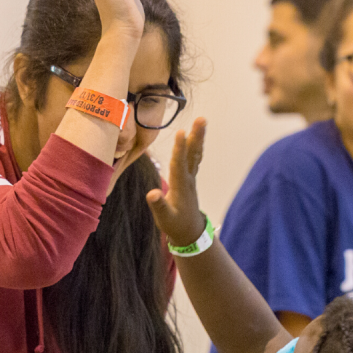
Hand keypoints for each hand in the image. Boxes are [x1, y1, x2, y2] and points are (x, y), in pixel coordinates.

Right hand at [146, 118, 206, 245]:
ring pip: (195, 154)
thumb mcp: (164, 218)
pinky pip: (194, 158)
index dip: (179, 148)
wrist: (190, 232)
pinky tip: (196, 136)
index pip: (179, 164)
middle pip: (192, 154)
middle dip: (196, 137)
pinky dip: (196, 145)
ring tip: (201, 121)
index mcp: (180, 186)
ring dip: (198, 137)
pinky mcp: (190, 179)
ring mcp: (190, 178)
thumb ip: (158, 205)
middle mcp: (188, 179)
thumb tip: (151, 193)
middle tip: (202, 119)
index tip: (180, 132)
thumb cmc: (175, 225)